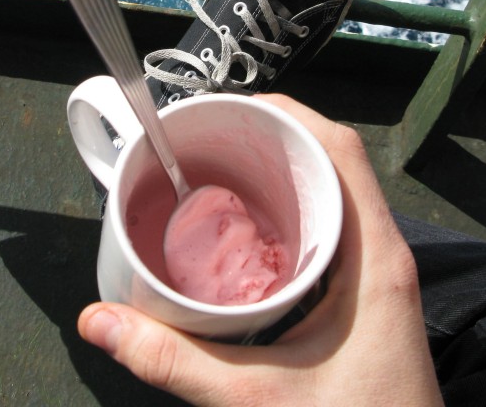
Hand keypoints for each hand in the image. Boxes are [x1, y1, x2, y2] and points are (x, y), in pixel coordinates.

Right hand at [78, 94, 442, 405]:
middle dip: (275, 140)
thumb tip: (99, 323)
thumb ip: (173, 360)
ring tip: (223, 170)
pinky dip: (291, 214)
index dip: (292, 115)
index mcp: (376, 260)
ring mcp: (381, 276)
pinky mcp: (368, 297)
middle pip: (336, 164)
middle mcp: (385, 256)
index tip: (234, 109)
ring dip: (283, 175)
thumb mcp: (255, 399)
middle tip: (213, 138)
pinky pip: (332, 230)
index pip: (344, 152)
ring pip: (335, 196)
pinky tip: (249, 233)